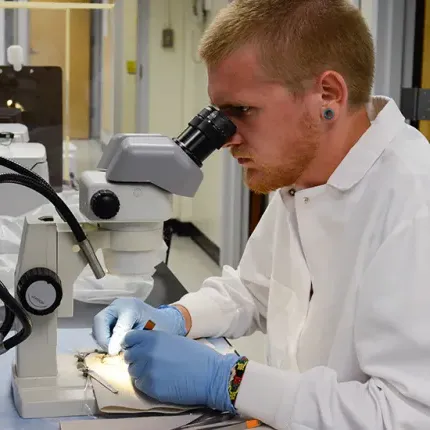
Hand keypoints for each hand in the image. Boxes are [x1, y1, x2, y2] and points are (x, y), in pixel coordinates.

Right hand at [92, 298, 186, 354]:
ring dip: (102, 338)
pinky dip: (104, 336)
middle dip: (102, 338)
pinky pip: (100, 326)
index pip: (116, 325)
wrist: (161, 320)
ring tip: (114, 348)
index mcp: (131, 307)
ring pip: (98, 324)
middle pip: (99, 320)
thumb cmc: (157, 327)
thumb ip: (130, 340)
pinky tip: (114, 343)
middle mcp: (119, 304)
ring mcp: (113, 307)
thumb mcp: (146, 334)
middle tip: (112, 351)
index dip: (113, 341)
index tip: (114, 353)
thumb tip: (111, 351)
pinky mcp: (110, 314)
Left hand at [123, 330, 238, 412]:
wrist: (210, 374)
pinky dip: (147, 384)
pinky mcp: (151, 388)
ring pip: (133, 372)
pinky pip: (140, 385)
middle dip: (136, 359)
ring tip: (158, 372)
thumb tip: (142, 346)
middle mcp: (146, 352)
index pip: (128, 338)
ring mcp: (147, 371)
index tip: (134, 347)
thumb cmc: (196, 355)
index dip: (130, 343)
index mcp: (153, 338)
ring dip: (141, 372)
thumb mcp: (173, 340)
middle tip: (149, 362)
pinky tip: (161, 381)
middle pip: (128, 356)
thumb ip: (155, 341)